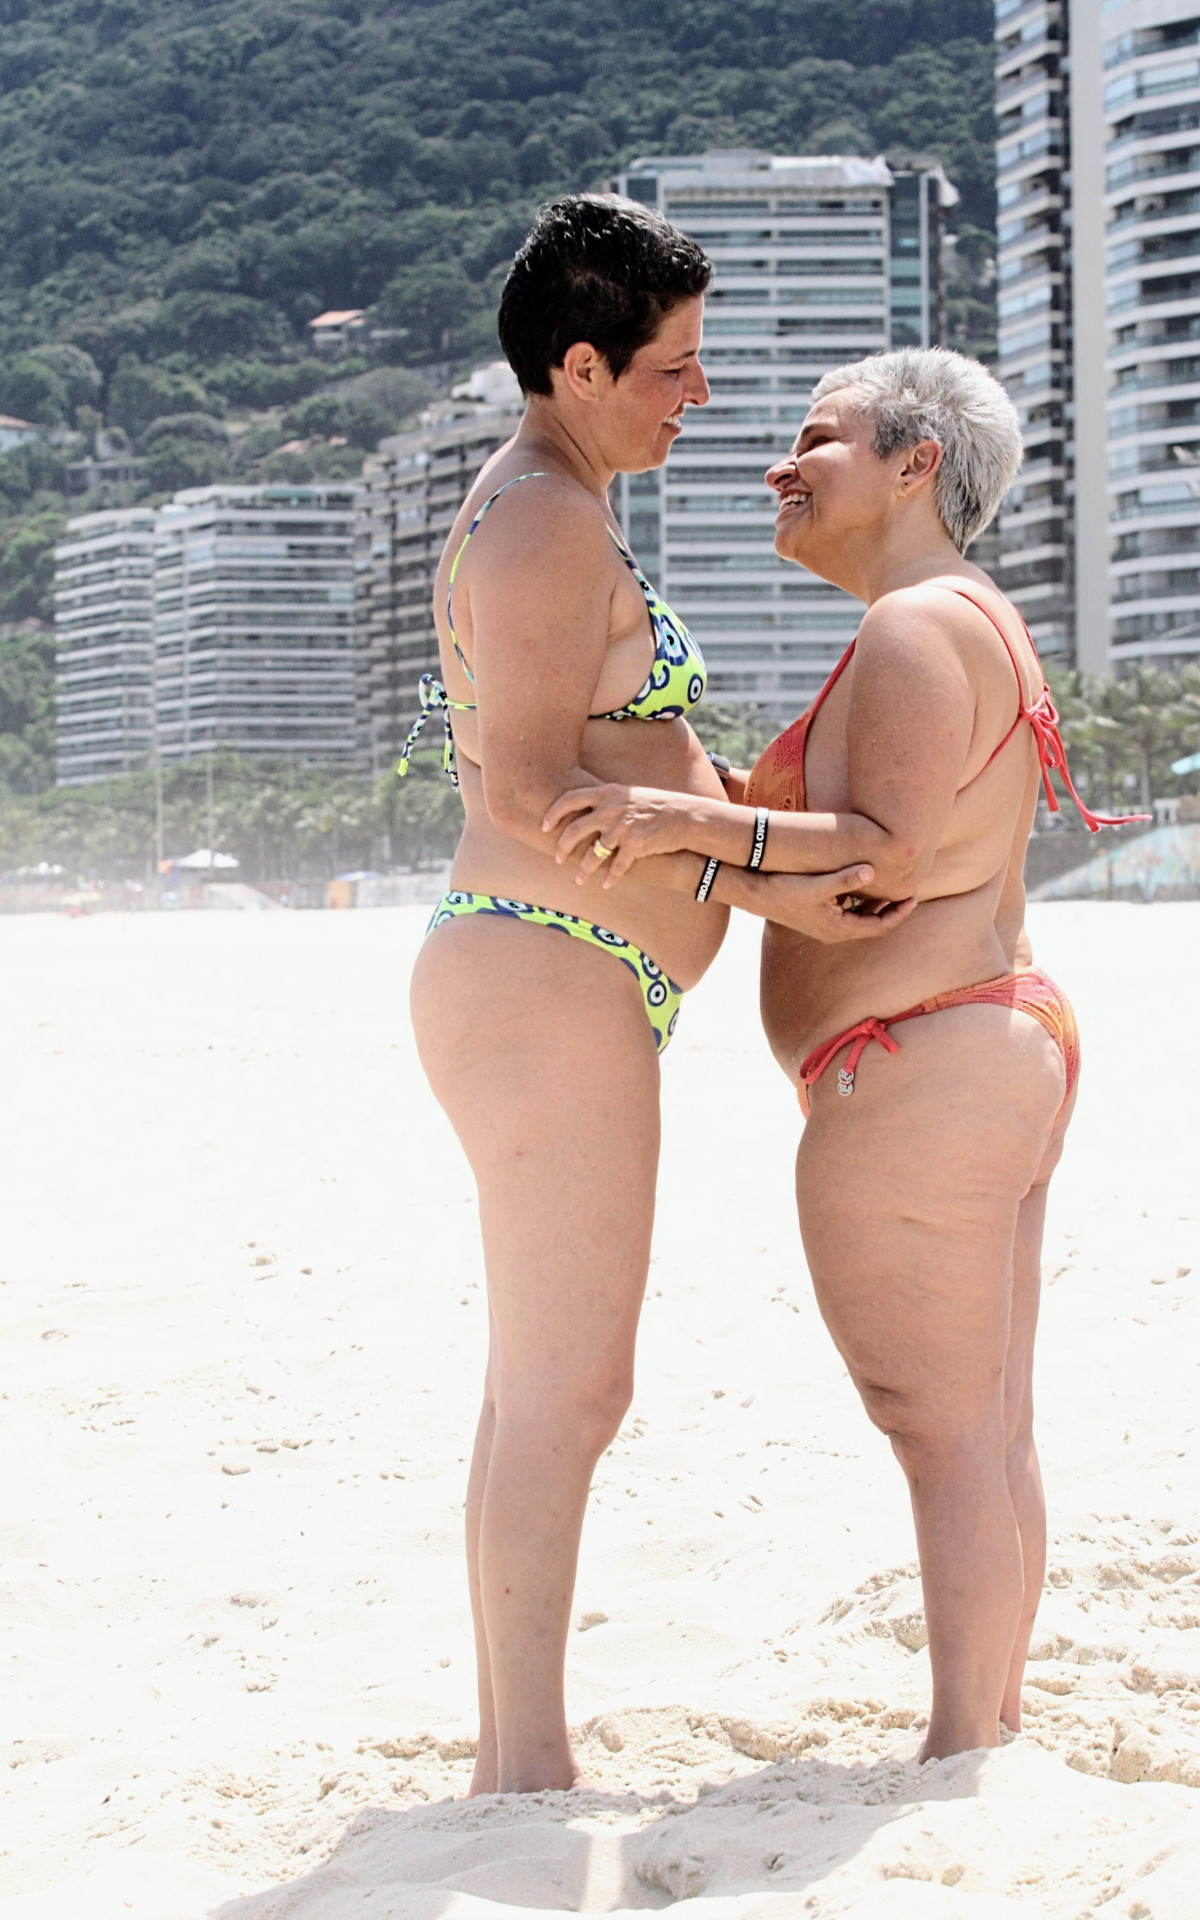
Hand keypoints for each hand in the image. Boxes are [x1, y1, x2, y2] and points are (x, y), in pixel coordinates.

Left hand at [543, 784, 700, 885]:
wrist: (686, 816)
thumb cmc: (655, 807)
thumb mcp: (628, 795)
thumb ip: (606, 801)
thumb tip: (582, 812)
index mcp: (607, 792)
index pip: (569, 798)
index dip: (552, 813)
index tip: (543, 827)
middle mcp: (612, 808)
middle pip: (574, 829)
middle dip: (562, 848)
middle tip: (558, 859)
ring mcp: (623, 827)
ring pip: (593, 853)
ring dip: (583, 870)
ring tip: (578, 880)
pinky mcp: (636, 845)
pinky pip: (616, 866)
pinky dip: (610, 878)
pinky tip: (606, 884)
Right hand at [754, 868, 916, 941]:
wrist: (755, 894)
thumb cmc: (784, 890)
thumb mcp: (817, 885)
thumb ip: (845, 880)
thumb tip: (872, 872)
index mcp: (838, 928)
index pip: (879, 926)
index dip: (899, 913)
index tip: (913, 897)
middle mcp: (834, 931)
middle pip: (874, 924)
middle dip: (892, 909)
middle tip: (909, 891)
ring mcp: (826, 924)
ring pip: (861, 917)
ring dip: (877, 904)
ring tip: (893, 885)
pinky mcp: (819, 915)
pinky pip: (849, 911)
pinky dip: (862, 900)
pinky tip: (866, 882)